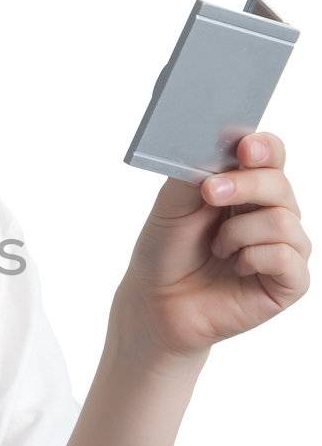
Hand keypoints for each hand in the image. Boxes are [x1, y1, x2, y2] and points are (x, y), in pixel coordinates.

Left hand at [115, 131, 310, 364]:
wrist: (156, 301)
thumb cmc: (166, 251)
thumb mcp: (173, 203)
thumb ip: (198, 171)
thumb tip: (223, 144)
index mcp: (247, 186)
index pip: (271, 154)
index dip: (263, 148)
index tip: (243, 149)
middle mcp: (273, 212)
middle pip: (280, 183)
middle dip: (244, 185)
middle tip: (209, 194)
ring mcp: (285, 247)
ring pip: (283, 220)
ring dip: (239, 232)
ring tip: (217, 248)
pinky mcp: (290, 282)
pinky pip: (287, 257)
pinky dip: (254, 258)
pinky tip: (236, 267)